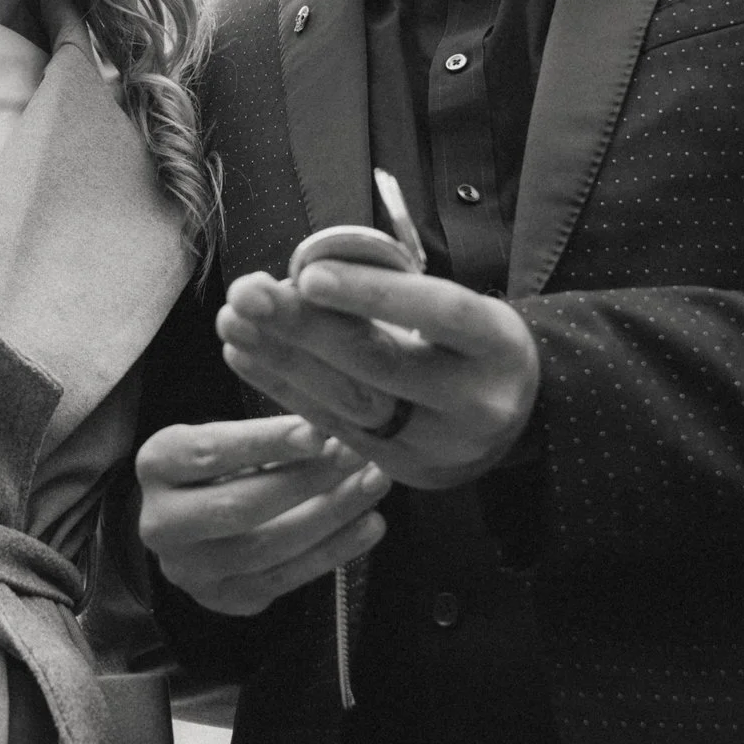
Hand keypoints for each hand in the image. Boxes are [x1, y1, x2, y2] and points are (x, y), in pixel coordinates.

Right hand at [136, 414, 389, 617]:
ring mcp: (191, 570)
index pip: (210, 452)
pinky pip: (285, 578)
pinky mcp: (226, 599)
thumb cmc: (220, 465)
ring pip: (266, 548)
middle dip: (307, 480)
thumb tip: (331, 429)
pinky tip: (370, 524)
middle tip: (357, 455)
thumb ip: (267, 436)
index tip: (318, 431)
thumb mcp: (225, 438)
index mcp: (157, 465)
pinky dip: (334, 551)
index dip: (266, 442)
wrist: (191, 525)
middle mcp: (162, 523)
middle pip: (239, 506)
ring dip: (329, 515)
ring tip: (374, 483)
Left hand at [217, 263, 539, 491]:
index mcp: (499, 345)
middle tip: (248, 292)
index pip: (440, 313)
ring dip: (282, 359)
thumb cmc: (469, 342)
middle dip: (305, 327)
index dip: (374, 294)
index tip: (310, 273)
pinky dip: (286, 389)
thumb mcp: (457, 305)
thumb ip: (392, 289)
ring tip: (233, 322)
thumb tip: (303, 273)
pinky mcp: (403, 471)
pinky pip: (336, 429)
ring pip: (352, 404)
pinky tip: (246, 355)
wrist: (511, 415)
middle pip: (382, 364)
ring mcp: (440, 446)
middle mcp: (477, 403)